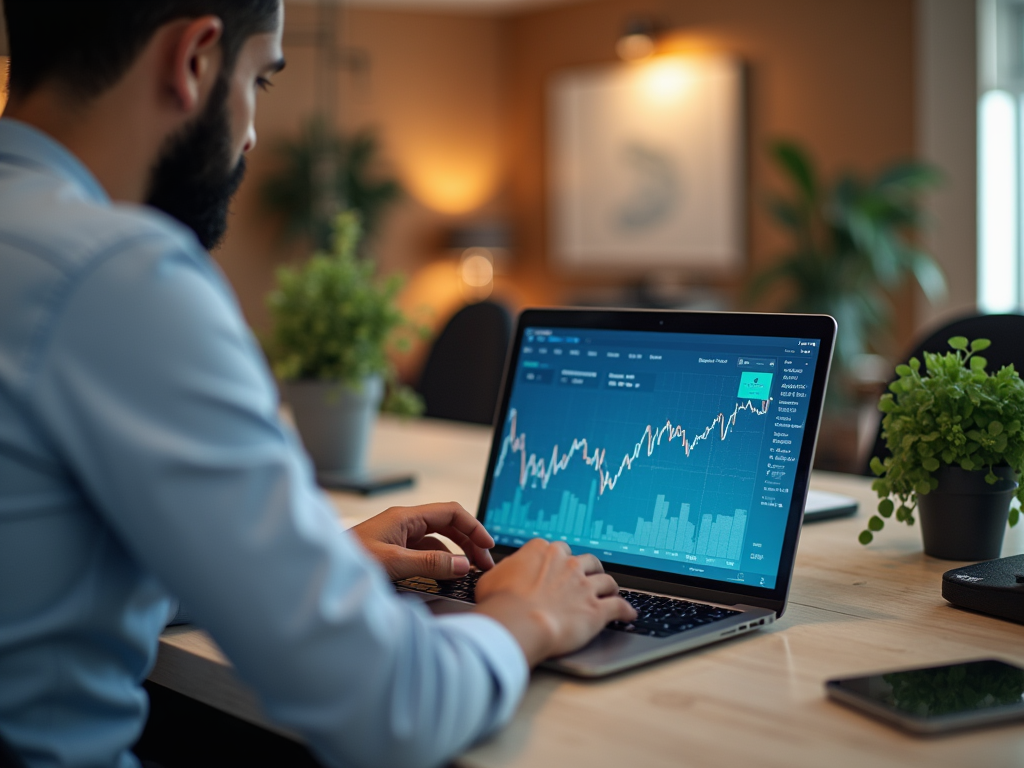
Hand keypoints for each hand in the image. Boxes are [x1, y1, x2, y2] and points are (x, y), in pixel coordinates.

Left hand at [351, 502, 494, 580]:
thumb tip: (462, 565)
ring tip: (468, 572)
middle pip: (447, 526)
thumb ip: (430, 564)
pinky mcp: (392, 552)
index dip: (473, 527)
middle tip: (483, 565)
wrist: (319, 573)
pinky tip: (444, 577)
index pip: (451, 513)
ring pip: (436, 541)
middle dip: (468, 542)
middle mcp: (403, 523)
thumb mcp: (393, 563)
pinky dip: (438, 563)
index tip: (488, 546)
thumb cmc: (348, 562)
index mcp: (405, 517)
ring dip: (455, 554)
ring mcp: (398, 537)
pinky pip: (424, 553)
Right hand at [474, 539, 635, 666]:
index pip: (556, 549)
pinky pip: (619, 606)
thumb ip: (504, 571)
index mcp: (543, 551)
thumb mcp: (491, 578)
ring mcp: (584, 585)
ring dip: (609, 585)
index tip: (556, 567)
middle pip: (586, 559)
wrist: (519, 623)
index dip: (557, 560)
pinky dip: (626, 610)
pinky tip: (630, 614)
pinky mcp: (597, 609)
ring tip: (610, 591)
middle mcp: (567, 563)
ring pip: (606, 579)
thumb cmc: (501, 603)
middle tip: (586, 577)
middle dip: (588, 568)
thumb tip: (503, 572)